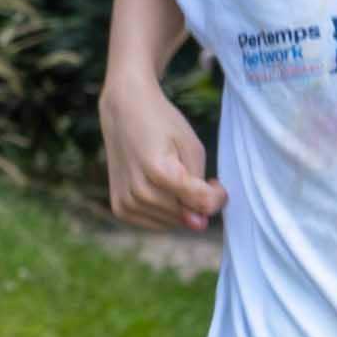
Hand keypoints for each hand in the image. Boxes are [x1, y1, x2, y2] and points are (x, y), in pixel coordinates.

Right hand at [100, 72, 223, 231]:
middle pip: (187, 215)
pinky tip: (161, 189)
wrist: (124, 111)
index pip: (202, 203)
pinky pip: (156, 224)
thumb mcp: (191, 146)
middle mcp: (139, 191)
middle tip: (191, 174)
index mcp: (159, 171)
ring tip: (173, 178)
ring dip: (181, 207)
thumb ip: (199, 187)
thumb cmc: (162, 125)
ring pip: (173, 222)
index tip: (215, 181)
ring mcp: (127, 202)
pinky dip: (165, 212)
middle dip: (197, 201)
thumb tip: (199, 225)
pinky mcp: (120, 208)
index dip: (217, 196)